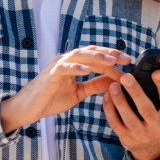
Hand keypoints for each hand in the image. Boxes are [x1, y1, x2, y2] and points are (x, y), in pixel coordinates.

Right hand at [0, 47, 128, 132]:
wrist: (29, 108)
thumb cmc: (51, 98)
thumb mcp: (79, 93)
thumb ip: (94, 85)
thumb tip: (114, 81)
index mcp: (74, 64)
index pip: (97, 56)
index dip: (113, 57)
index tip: (129, 62)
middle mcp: (67, 60)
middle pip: (91, 51)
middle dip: (110, 54)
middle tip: (126, 59)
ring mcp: (58, 65)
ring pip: (80, 56)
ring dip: (96, 58)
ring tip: (111, 61)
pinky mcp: (50, 75)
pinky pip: (64, 68)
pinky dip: (76, 68)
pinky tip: (87, 70)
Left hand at [100, 69, 159, 159]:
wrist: (154, 148)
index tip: (156, 72)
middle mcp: (158, 128)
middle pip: (146, 109)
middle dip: (135, 92)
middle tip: (125, 76)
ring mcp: (141, 135)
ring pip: (129, 117)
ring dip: (119, 101)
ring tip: (113, 85)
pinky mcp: (127, 138)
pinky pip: (116, 123)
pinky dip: (109, 110)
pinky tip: (107, 96)